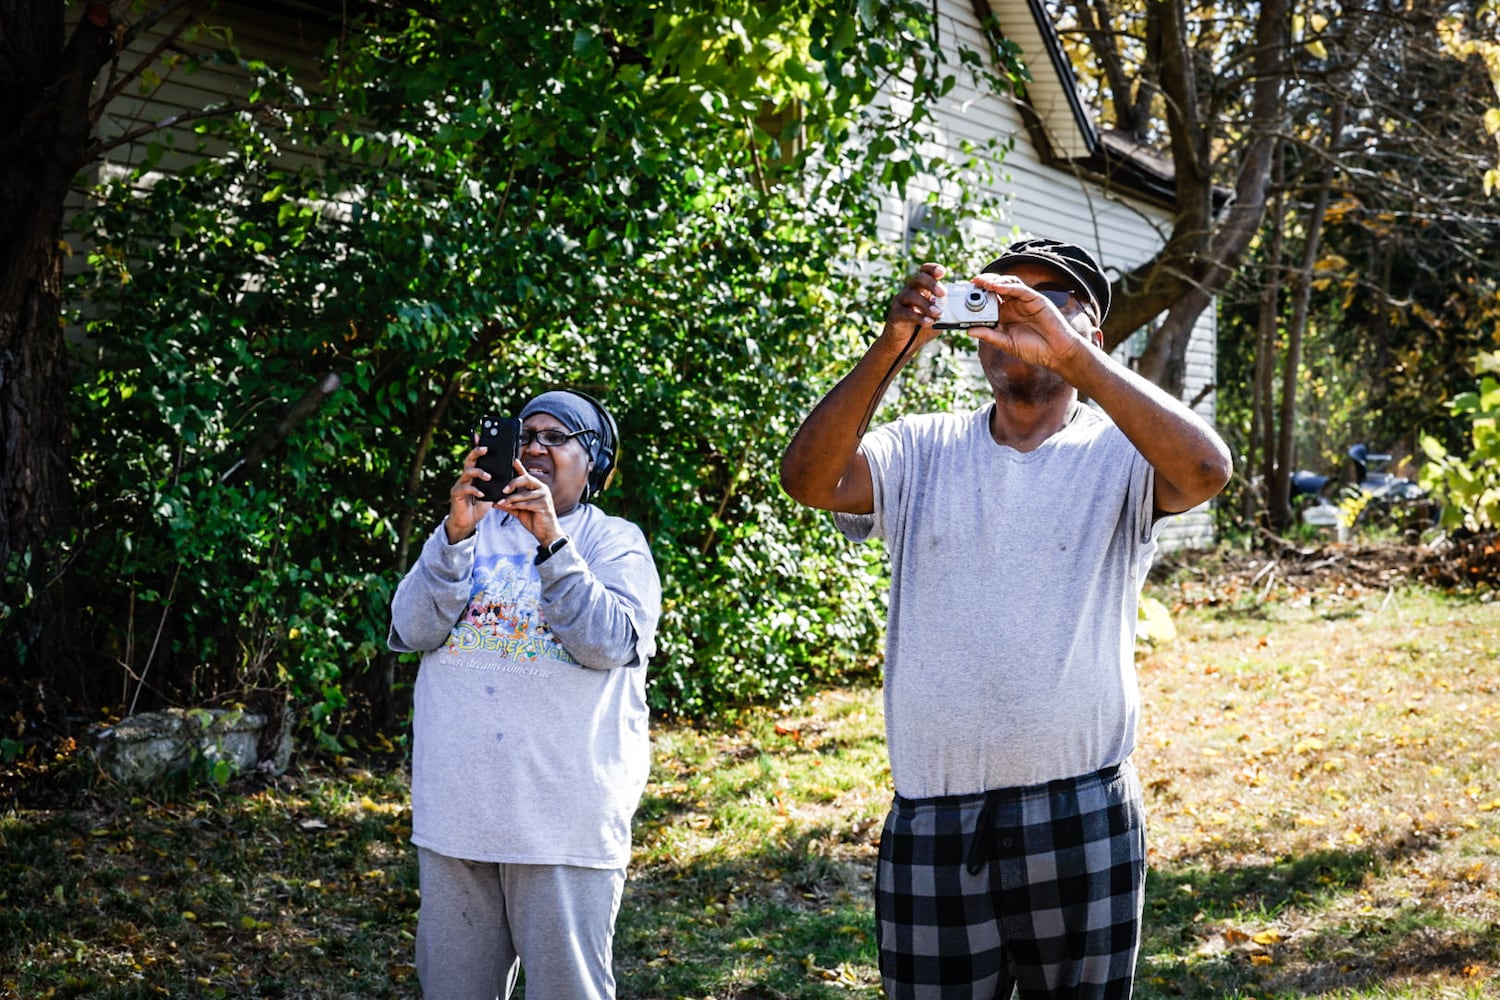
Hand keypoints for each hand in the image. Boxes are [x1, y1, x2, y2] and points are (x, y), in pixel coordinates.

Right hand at [446, 444, 495, 543]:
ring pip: (467, 472)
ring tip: (488, 477)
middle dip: (476, 452)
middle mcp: (465, 476)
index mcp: (474, 474)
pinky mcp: (456, 494)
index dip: (477, 446)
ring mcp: (460, 484)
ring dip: (478, 472)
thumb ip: (498, 482)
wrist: (468, 522)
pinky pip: (464, 488)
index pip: (476, 457)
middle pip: (469, 460)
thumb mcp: (492, 491)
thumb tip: (512, 471)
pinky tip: (481, 494)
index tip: (482, 436)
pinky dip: (474, 490)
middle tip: (485, 449)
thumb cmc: (479, 505)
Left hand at [495, 458, 563, 544]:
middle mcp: (542, 489)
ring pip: (523, 494)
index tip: (513, 461)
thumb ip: (508, 505)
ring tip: (501, 502)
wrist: (546, 533)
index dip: (520, 468)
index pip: (526, 475)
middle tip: (503, 490)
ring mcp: (544, 496)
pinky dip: (517, 505)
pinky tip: (509, 507)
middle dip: (513, 483)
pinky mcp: (544, 505)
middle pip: (526, 479)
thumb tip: (494, 502)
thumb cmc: (534, 520)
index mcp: (536, 487)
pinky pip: (527, 503)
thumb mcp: (519, 511)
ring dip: (511, 499)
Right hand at [880, 263, 948, 353]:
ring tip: (938, 313)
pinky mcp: (895, 315)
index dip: (932, 269)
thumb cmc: (921, 329)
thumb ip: (948, 312)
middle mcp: (909, 291)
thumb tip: (963, 308)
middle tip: (942, 293)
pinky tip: (928, 322)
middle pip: (919, 279)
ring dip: (927, 304)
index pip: (925, 272)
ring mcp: (900, 302)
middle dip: (932, 284)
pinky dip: (919, 317)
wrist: (903, 346)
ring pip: (912, 295)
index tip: (942, 272)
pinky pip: (907, 313)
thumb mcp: (939, 319)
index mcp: (921, 289)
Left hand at [966, 272, 1099, 368]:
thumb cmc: (1033, 349)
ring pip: (1008, 284)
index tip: (962, 295)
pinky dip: (1008, 287)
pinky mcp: (1036, 299)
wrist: (1055, 353)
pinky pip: (1020, 289)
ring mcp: (1024, 301)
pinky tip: (997, 287)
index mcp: (1004, 315)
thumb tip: (968, 331)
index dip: (976, 296)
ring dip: (994, 281)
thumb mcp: (1006, 343)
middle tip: (972, 283)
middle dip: (983, 283)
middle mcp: (1013, 305)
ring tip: (982, 283)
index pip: (988, 300)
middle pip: (996, 288)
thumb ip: (989, 336)